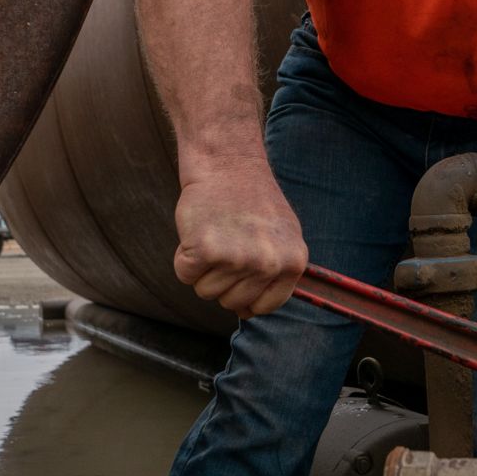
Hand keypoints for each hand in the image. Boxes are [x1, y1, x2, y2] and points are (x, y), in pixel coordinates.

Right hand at [172, 159, 307, 318]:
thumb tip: (249, 313)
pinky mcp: (205, 250)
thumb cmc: (251, 200)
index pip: (263, 307)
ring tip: (214, 234)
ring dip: (203, 269)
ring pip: (206, 291)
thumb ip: (275, 273)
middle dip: (222, 279)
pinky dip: (183, 258)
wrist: (227, 162)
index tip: (239, 270)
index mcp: (293, 262)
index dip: (245, 294)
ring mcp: (237, 258)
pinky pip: (185, 275)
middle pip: (231, 302)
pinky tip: (197, 232)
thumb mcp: (281, 236)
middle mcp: (269, 263)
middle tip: (225, 242)